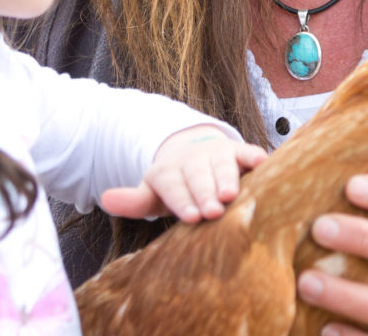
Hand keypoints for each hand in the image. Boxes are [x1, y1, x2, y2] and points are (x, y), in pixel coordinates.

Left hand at [99, 125, 265, 222]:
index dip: (182, 201)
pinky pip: (246, 151)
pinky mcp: (237, 150)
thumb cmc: (174, 186)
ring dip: (227, 178)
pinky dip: (254, 156)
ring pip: (222, 164)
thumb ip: (133, 201)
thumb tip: (105, 199)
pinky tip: (262, 163)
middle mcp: (192, 159)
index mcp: (167, 171)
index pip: (173, 186)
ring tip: (232, 194)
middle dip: (205, 194)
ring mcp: (216, 152)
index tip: (191, 218)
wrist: (192, 151)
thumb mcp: (152, 193)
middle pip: (198, 176)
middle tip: (213, 212)